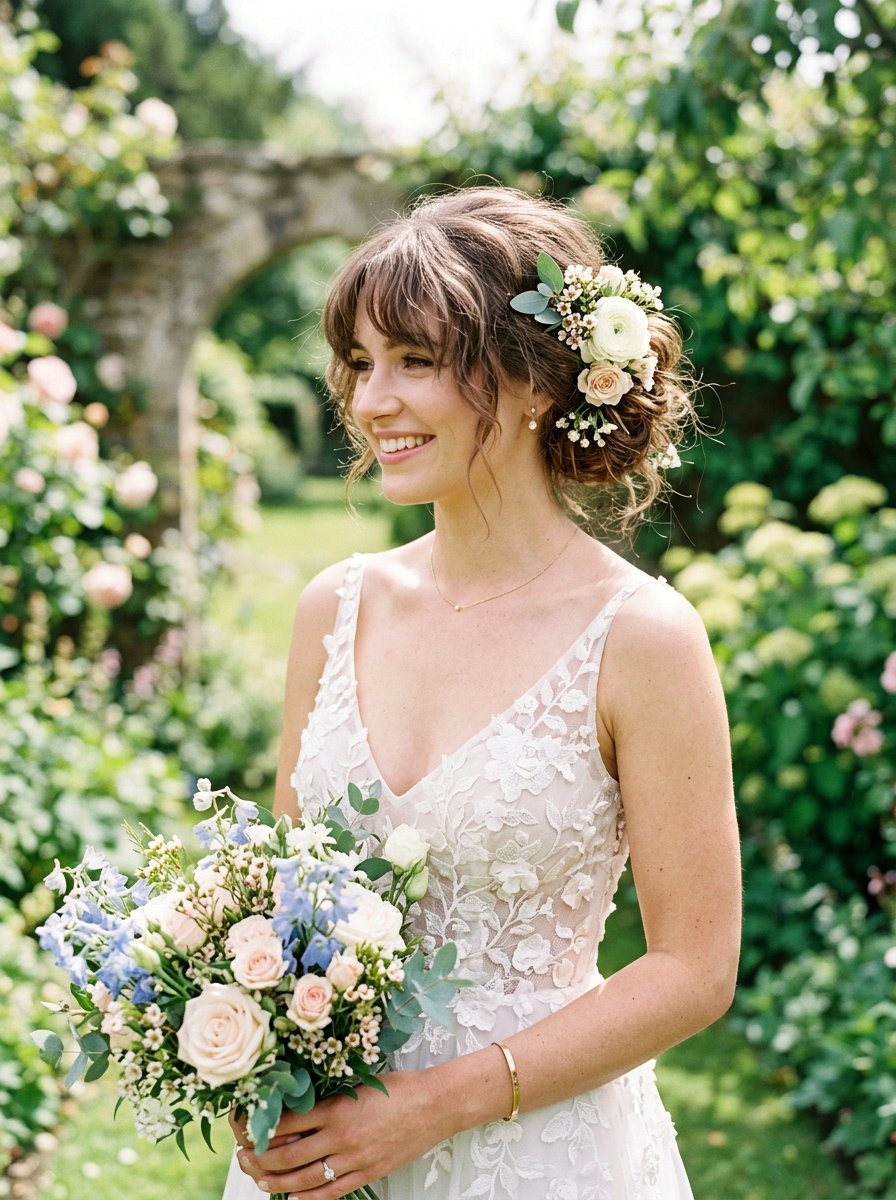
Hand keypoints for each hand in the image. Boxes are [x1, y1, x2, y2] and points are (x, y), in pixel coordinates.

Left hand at [229, 1070, 450, 1197]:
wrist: (435, 1105)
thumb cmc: (398, 1088)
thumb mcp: (359, 1083)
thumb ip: (328, 1098)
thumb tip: (294, 1110)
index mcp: (337, 1108)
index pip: (287, 1123)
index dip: (261, 1129)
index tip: (246, 1128)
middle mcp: (342, 1137)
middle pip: (288, 1155)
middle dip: (260, 1159)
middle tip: (243, 1158)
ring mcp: (355, 1159)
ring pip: (305, 1179)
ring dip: (276, 1181)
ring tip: (259, 1178)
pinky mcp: (368, 1174)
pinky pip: (331, 1192)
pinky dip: (307, 1197)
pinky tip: (291, 1196)